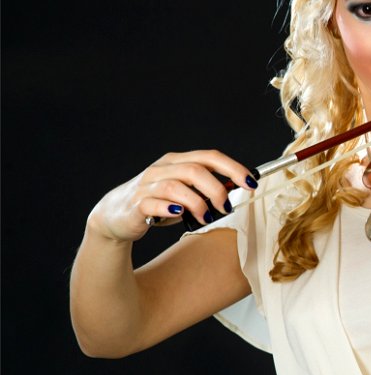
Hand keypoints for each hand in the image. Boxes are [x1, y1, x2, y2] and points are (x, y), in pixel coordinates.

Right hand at [86, 150, 257, 241]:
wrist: (115, 216)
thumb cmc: (157, 203)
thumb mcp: (184, 192)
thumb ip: (206, 188)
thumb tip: (237, 189)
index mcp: (177, 161)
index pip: (209, 157)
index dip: (233, 168)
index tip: (251, 183)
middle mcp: (162, 169)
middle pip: (195, 170)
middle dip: (217, 189)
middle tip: (226, 208)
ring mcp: (147, 185)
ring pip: (176, 186)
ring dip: (198, 203)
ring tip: (206, 217)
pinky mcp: (136, 204)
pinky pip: (155, 203)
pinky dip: (171, 208)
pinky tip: (180, 214)